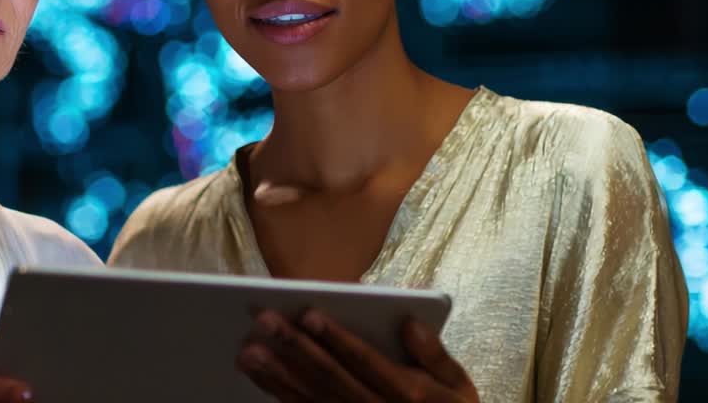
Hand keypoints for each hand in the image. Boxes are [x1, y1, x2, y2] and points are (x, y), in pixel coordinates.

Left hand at [237, 309, 477, 401]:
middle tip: (265, 321)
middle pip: (330, 378)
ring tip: (248, 352)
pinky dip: (280, 397)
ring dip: (277, 376)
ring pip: (311, 400)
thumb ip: (436, 355)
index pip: (365, 362)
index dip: (336, 338)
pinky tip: (260, 379)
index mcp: (407, 394)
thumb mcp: (459, 388)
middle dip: (295, 348)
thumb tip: (411, 323)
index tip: (308, 313)